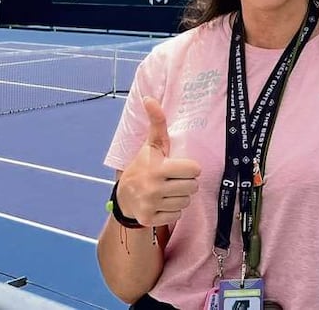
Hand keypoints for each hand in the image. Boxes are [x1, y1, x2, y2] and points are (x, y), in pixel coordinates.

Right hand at [116, 96, 201, 226]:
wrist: (124, 197)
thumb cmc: (144, 165)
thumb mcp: (151, 144)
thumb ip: (157, 122)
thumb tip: (149, 98)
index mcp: (158, 167)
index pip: (194, 169)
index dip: (189, 167)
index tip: (177, 166)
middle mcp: (154, 188)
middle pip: (193, 187)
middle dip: (186, 182)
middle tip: (173, 179)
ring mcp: (151, 205)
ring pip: (186, 202)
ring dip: (180, 196)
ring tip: (167, 190)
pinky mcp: (151, 219)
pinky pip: (178, 215)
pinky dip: (172, 210)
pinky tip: (162, 203)